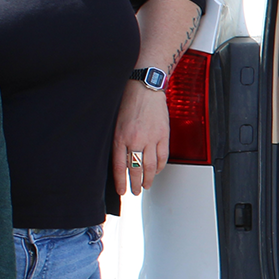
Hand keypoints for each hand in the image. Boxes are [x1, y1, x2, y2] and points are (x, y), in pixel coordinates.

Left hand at [112, 79, 170, 196]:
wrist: (145, 86)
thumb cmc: (128, 100)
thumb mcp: (115, 122)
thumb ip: (117, 140)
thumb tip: (119, 160)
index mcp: (120, 137)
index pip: (119, 167)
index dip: (120, 182)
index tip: (121, 191)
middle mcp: (135, 140)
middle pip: (135, 169)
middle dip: (135, 184)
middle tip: (134, 192)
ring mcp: (151, 138)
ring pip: (150, 166)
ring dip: (148, 179)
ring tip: (146, 186)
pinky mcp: (163, 135)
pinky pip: (163, 156)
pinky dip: (160, 167)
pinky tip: (156, 171)